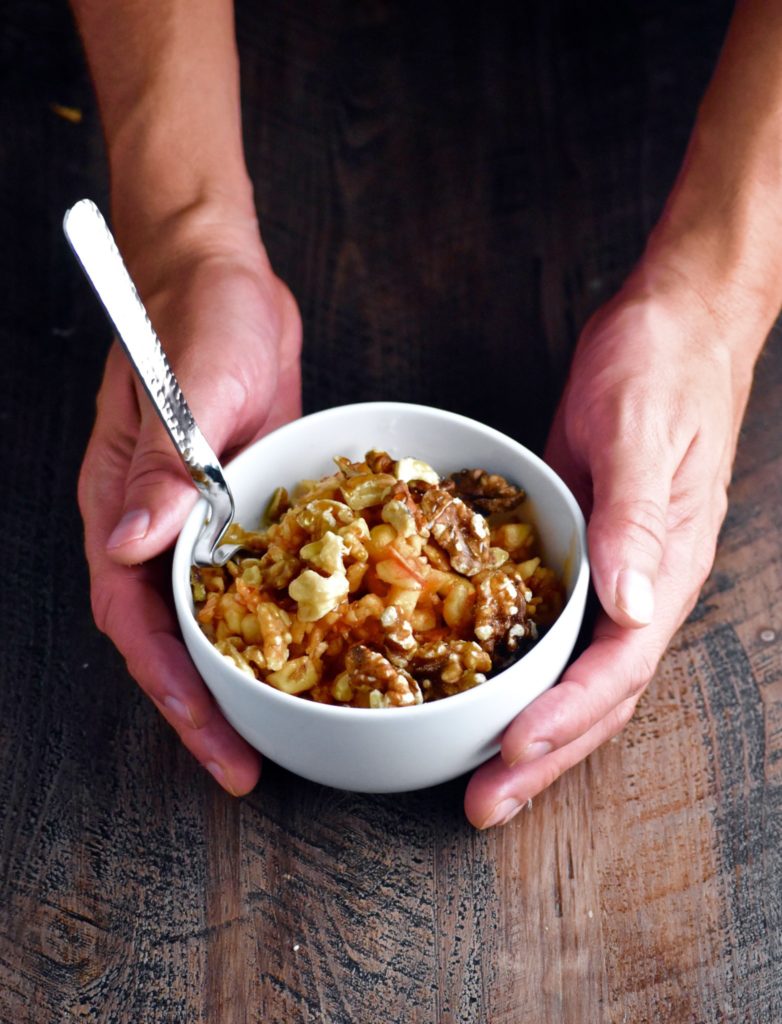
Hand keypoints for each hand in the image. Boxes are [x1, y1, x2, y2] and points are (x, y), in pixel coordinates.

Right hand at [78, 204, 301, 794]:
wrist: (224, 276)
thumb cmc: (196, 314)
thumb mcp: (188, 382)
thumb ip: (165, 460)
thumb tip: (132, 541)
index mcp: (125, 504)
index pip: (137, 621)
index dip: (175, 690)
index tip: (216, 743)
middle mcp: (157, 524)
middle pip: (172, 637)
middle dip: (207, 707)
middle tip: (249, 766)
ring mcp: (201, 517)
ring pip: (213, 616)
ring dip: (242, 675)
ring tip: (279, 729)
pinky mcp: (243, 503)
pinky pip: (253, 576)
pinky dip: (276, 618)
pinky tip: (310, 649)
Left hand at [464, 267, 756, 826]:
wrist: (671, 322)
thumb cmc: (662, 366)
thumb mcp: (642, 431)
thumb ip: (639, 519)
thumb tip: (635, 608)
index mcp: (666, 566)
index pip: (618, 665)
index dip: (566, 716)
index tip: (512, 753)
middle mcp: (641, 585)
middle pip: (596, 694)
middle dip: (543, 756)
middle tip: (483, 806)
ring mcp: (612, 573)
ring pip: (572, 673)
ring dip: (528, 730)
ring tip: (479, 780)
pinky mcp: (579, 549)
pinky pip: (550, 628)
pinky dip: (519, 671)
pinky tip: (481, 693)